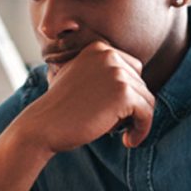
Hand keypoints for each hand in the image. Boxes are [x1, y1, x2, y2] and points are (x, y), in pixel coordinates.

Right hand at [21, 41, 154, 151]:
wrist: (43, 125)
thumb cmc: (58, 109)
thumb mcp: (77, 78)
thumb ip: (101, 74)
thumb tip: (132, 85)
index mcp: (98, 49)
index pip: (132, 69)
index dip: (128, 93)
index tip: (118, 113)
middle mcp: (108, 55)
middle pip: (140, 84)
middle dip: (132, 107)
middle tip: (116, 126)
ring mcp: (117, 73)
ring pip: (146, 99)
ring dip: (138, 120)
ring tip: (123, 135)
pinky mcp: (123, 93)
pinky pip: (147, 113)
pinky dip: (142, 129)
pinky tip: (128, 141)